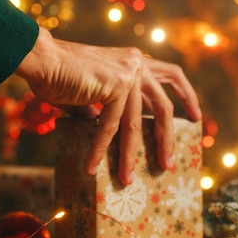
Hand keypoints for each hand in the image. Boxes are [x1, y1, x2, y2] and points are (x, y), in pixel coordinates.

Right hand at [16, 27, 200, 184]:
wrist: (41, 59)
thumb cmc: (61, 74)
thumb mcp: (94, 91)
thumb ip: (107, 107)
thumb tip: (111, 136)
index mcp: (135, 60)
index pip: (172, 75)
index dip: (187, 96)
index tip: (195, 117)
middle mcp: (137, 64)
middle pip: (164, 106)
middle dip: (167, 138)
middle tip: (168, 162)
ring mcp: (129, 73)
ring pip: (137, 124)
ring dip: (132, 154)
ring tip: (127, 178)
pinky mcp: (116, 85)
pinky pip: (111, 126)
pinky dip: (101, 149)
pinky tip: (93, 165)